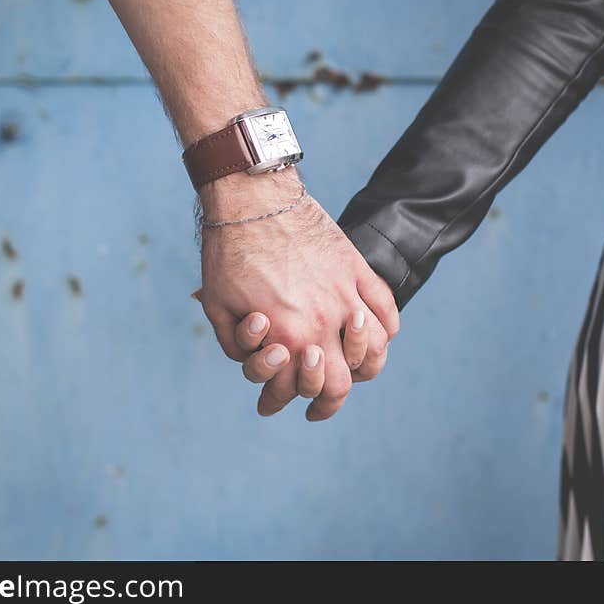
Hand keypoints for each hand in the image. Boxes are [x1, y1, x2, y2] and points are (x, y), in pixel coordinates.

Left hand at [196, 171, 398, 419]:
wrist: (253, 198)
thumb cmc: (228, 253)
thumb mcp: (217, 307)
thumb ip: (237, 346)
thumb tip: (256, 361)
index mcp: (290, 335)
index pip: (308, 390)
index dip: (290, 403)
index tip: (275, 404)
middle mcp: (324, 320)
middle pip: (346, 381)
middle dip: (331, 400)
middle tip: (319, 405)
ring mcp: (346, 293)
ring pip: (375, 348)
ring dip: (365, 366)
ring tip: (354, 370)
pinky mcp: (356, 268)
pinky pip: (385, 306)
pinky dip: (385, 328)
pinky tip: (375, 335)